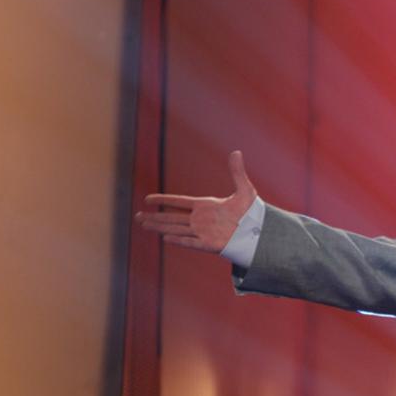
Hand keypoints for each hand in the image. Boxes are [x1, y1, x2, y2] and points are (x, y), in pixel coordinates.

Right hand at [136, 150, 257, 253]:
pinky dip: (179, 240)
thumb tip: (236, 151)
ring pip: (176, 229)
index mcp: (205, 206)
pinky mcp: (209, 244)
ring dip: (160, 227)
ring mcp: (203, 232)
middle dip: (154, 216)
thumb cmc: (251, 212)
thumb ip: (237, 172)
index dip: (163, 199)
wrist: (257, 232)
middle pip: (172, 217)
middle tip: (138, 216)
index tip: (148, 199)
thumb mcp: (244, 190)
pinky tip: (165, 238)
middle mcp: (200, 219)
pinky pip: (191, 242)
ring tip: (144, 225)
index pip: (179, 201)